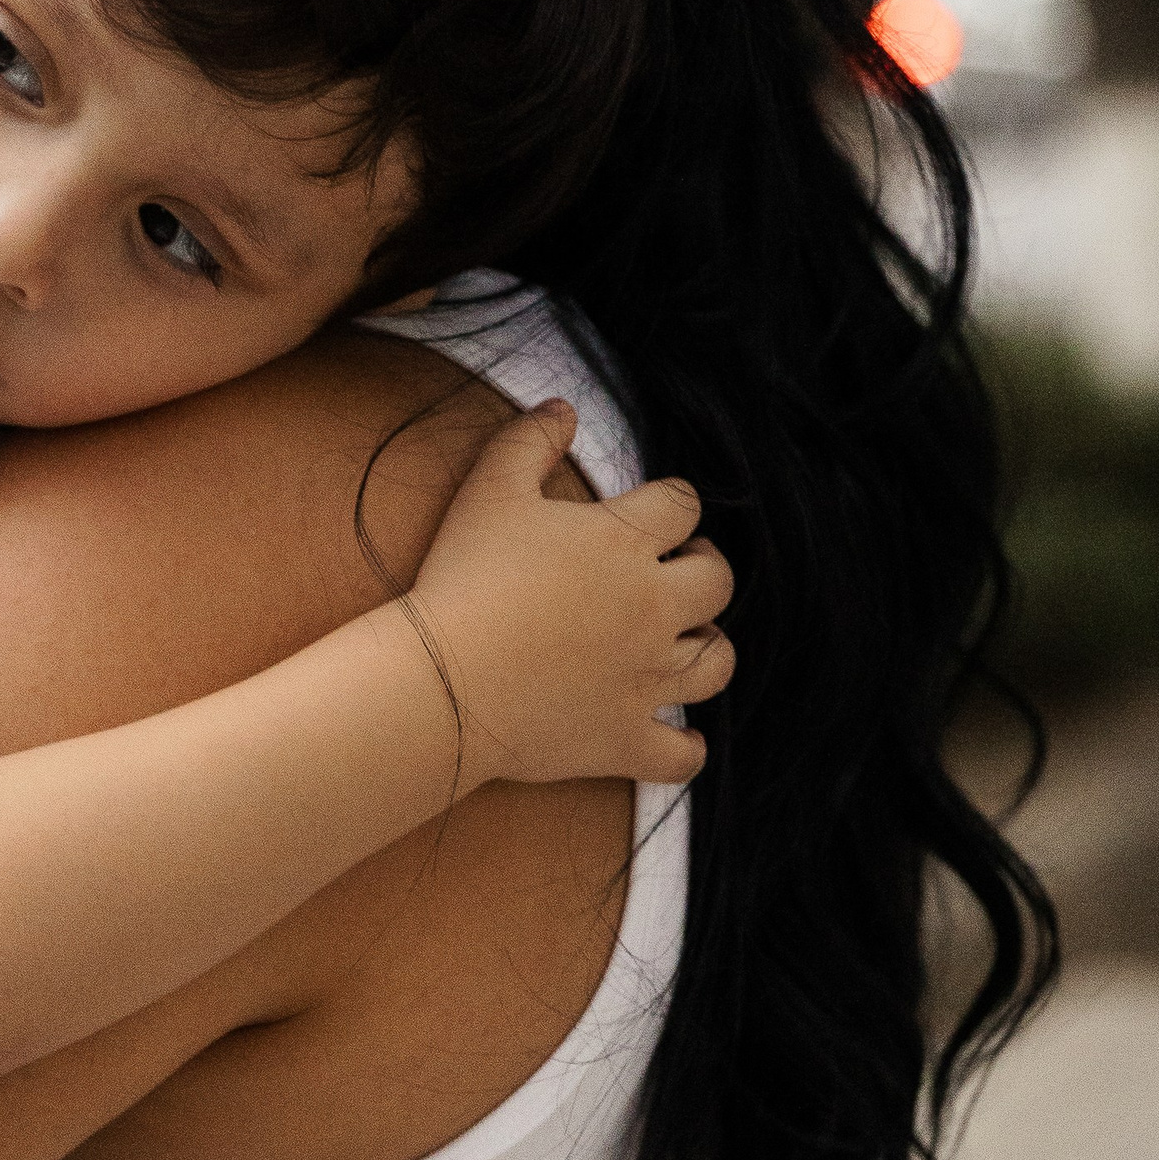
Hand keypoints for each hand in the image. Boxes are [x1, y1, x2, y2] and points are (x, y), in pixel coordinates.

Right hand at [409, 402, 733, 790]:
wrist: (441, 681)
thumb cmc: (462, 579)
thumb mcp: (487, 491)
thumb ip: (528, 440)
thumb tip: (563, 407)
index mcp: (626, 543)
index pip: (682, 505)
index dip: (671, 505)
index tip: (652, 515)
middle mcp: (653, 609)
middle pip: (717, 581)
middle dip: (703, 570)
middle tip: (674, 573)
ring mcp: (646, 678)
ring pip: (715, 663)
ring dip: (706, 648)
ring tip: (680, 643)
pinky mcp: (626, 738)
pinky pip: (682, 752)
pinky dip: (685, 745)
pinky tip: (676, 734)